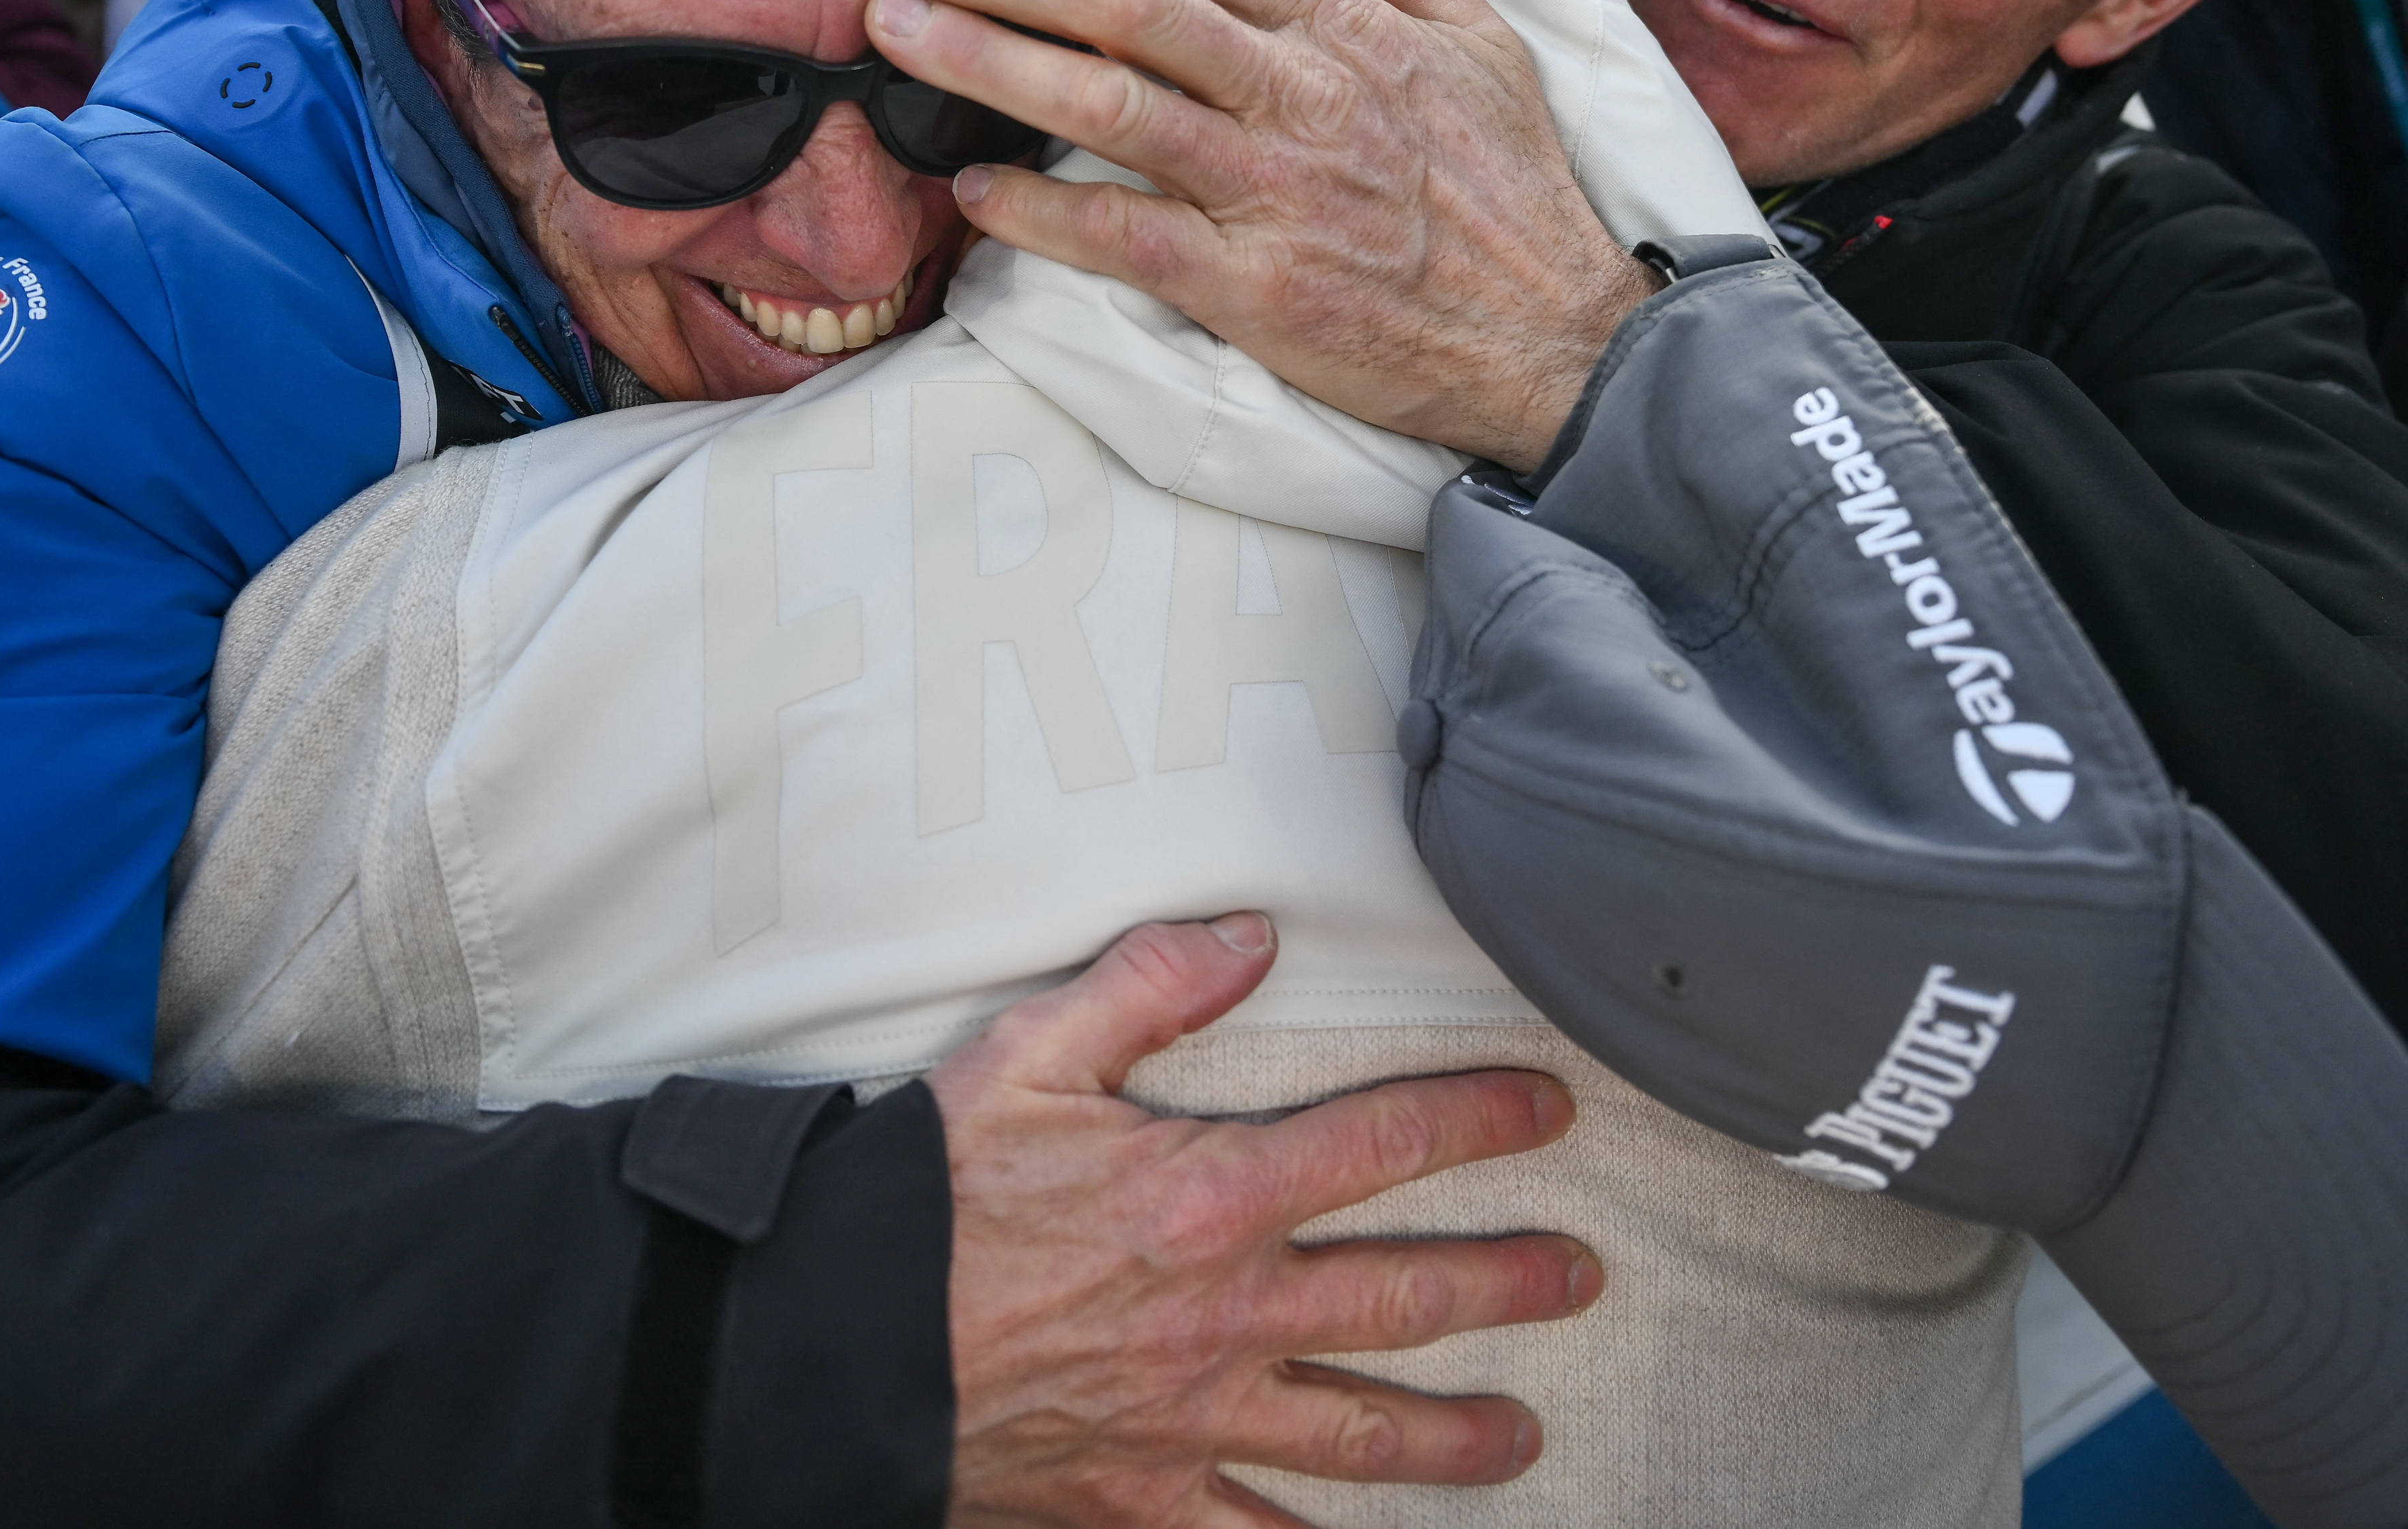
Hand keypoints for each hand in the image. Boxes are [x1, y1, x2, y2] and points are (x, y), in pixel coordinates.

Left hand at [864, 0, 1654, 471]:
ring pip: (1111, 109)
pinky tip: (968, 187)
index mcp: (1344, 34)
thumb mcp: (1484, 48)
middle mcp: (1300, 100)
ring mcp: (1274, 195)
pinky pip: (1127, 240)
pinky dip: (1042, 212)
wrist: (1558, 344)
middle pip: (1129, 8)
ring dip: (991, 65)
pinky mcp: (1256, 290)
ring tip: (896, 33)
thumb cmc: (1514, 198)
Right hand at [935, 914, 1597, 1525]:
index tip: (1551, 1112)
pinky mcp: (1139, 1499)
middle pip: (1408, 1296)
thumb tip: (1254, 935)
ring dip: (1456, 1435)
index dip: (1482, 1122)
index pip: (1385, 1144)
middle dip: (1510, 1283)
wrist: (825, 1342)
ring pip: (1361, 1430)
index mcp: (1210, 1192)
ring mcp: (1192, 1417)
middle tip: (1582, 1275)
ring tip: (1523, 1432)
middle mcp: (1227, 1312)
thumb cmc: (920, 1194)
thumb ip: (1151, 984)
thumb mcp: (1029, 1053)